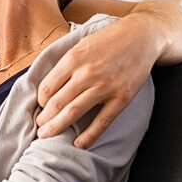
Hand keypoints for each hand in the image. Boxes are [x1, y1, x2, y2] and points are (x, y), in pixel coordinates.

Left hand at [36, 15, 156, 148]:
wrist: (142, 37)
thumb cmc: (109, 40)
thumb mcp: (82, 45)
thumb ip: (66, 64)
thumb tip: (48, 85)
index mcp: (73, 58)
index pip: (48, 87)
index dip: (41, 101)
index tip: (41, 108)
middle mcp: (87, 73)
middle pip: (57, 102)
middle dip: (44, 119)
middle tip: (40, 128)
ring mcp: (105, 87)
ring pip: (74, 112)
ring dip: (57, 127)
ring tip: (47, 136)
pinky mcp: (121, 97)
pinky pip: (102, 121)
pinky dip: (88, 136)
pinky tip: (78, 144)